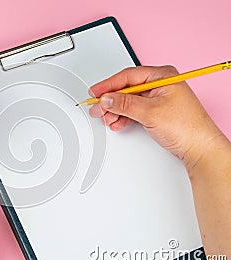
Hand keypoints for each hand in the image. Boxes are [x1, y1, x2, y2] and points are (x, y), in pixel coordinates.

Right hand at [89, 65, 222, 167]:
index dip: (108, 85)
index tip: (95, 92)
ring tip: (107, 118)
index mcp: (162, 76)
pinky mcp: (155, 111)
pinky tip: (117, 122)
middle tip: (97, 108)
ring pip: (128, 101)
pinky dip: (123, 117)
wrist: (199, 148)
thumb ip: (125, 104)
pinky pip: (133, 110)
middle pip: (126, 89)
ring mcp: (157, 98)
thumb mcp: (150, 112)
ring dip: (116, 110)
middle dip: (110, 100)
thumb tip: (107, 99)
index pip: (128, 76)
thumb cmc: (188, 127)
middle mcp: (159, 84)